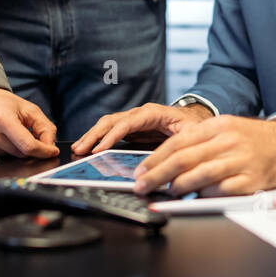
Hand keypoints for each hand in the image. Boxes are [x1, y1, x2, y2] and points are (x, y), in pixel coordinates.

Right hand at [0, 88, 57, 157]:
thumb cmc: (2, 103)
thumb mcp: (29, 109)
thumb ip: (45, 127)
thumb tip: (50, 147)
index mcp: (2, 119)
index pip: (28, 146)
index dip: (44, 151)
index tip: (52, 152)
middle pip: (20, 153)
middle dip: (28, 146)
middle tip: (23, 132)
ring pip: (9, 157)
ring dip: (14, 148)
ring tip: (6, 132)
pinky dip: (3, 151)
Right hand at [72, 102, 213, 155]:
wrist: (196, 119)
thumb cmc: (194, 126)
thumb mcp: (190, 135)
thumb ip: (177, 146)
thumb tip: (162, 162)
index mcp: (154, 113)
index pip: (128, 122)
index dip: (113, 135)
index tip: (100, 148)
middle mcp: (141, 113)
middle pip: (112, 121)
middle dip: (95, 135)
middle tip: (80, 149)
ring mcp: (135, 119)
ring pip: (108, 124)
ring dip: (93, 136)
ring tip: (79, 148)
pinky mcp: (132, 127)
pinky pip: (112, 131)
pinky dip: (99, 138)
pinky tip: (90, 148)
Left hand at [131, 116, 275, 195]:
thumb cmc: (252, 139)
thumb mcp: (226, 129)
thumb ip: (200, 142)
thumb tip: (167, 162)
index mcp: (219, 126)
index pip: (178, 142)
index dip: (155, 159)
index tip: (141, 171)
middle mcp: (228, 141)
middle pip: (184, 159)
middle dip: (157, 175)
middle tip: (142, 185)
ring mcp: (240, 161)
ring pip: (199, 175)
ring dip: (177, 187)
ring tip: (167, 192)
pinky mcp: (250, 180)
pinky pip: (219, 190)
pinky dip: (203, 195)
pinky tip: (195, 197)